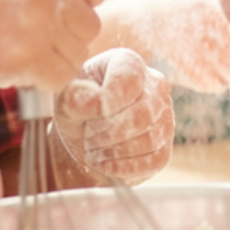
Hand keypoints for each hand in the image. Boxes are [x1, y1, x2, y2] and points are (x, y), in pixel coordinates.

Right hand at [0, 0, 108, 91]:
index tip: (59, 8)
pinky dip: (46, 79)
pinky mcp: (28, 58)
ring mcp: (38, 23)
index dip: (83, 0)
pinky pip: (63, 76)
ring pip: (79, 53)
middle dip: (69, 34)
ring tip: (24, 47)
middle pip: (91, 24)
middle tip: (35, 33)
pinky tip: (22, 66)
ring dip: (57, 57)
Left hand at [52, 48, 173, 184]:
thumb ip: (73, 96)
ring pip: (148, 140)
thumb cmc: (77, 109)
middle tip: (87, 136)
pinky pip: (154, 161)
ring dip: (113, 151)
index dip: (107, 101)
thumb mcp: (65, 98)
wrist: (82, 137)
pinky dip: (123, 167)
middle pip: (141, 115)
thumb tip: (91, 103)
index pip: (130, 80)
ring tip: (93, 148)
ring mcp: (164, 116)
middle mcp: (154, 84)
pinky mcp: (165, 146)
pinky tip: (105, 162)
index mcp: (128, 63)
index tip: (87, 115)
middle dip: (107, 132)